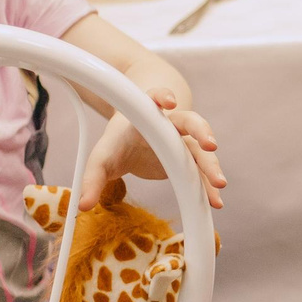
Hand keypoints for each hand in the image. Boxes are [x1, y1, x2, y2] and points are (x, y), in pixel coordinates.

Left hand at [78, 91, 226, 210]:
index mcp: (147, 115)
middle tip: (210, 145)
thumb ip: (92, 179)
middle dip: (201, 131)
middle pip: (191, 121)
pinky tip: (215, 203)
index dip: (162, 96)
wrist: (136, 139)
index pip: (155, 98)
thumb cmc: (118, 143)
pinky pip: (202, 172)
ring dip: (211, 166)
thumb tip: (82, 206)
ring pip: (201, 150)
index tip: (168, 101)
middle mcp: (170, 125)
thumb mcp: (101, 158)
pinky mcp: (188, 161)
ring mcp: (183, 142)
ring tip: (219, 184)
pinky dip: (208, 186)